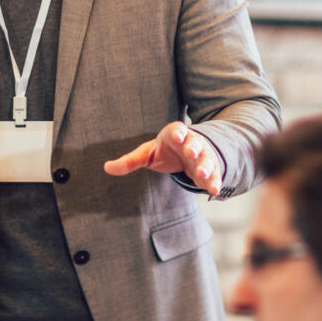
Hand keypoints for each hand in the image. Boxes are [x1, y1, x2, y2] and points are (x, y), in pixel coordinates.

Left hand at [103, 121, 221, 195]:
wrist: (190, 153)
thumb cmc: (165, 151)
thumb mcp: (147, 154)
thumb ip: (130, 161)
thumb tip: (106, 167)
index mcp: (174, 134)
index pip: (177, 129)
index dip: (178, 132)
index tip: (177, 136)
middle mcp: (191, 143)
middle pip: (194, 144)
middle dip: (193, 148)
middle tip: (192, 154)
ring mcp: (203, 156)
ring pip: (206, 159)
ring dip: (206, 166)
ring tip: (204, 175)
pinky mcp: (211, 169)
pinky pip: (214, 175)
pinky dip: (215, 181)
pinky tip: (214, 191)